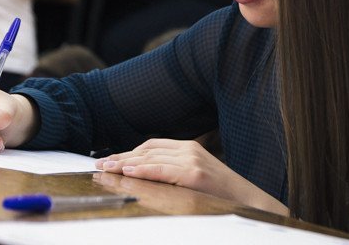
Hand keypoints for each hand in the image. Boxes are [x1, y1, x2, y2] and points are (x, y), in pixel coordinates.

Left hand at [95, 139, 286, 214]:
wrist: (249, 202)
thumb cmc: (221, 193)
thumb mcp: (196, 175)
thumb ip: (174, 170)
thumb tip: (144, 174)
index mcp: (188, 147)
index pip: (151, 145)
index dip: (128, 152)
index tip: (109, 160)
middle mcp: (189, 149)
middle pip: (147, 150)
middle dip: (120, 157)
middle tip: (100, 166)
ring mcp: (192, 160)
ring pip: (150, 158)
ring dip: (125, 163)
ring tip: (107, 170)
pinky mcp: (195, 174)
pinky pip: (162, 170)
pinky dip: (142, 170)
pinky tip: (128, 172)